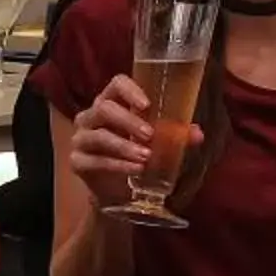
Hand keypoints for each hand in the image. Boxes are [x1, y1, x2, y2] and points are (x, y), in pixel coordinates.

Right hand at [66, 75, 191, 213]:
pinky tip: (136, 170)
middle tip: (150, 135)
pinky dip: (118, 165)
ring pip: (98, 135)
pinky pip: (96, 161)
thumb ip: (175, 135)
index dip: (130, 90)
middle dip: (128, 120)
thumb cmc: (136, 155)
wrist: (116, 191)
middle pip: (104, 108)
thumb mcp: (157, 143)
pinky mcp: (77, 162)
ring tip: (146, 157)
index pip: (116, 84)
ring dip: (124, 146)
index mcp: (111, 103)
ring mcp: (81, 139)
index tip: (147, 104)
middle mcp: (91, 116)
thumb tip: (198, 133)